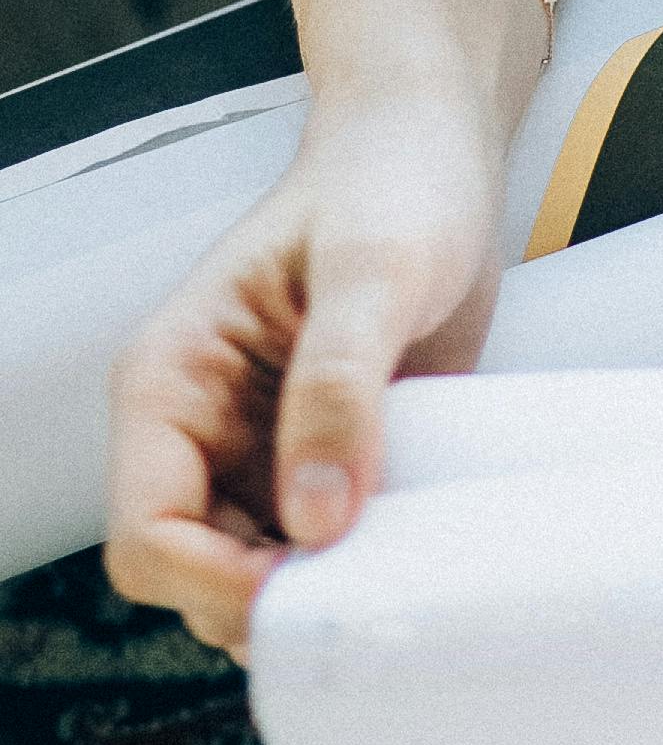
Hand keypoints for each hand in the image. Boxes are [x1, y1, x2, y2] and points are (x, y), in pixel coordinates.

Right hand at [103, 83, 506, 657]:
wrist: (435, 148)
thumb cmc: (392, 180)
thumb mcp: (374, 269)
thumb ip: (339, 383)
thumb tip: (315, 517)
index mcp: (171, 379)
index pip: (146, 531)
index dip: (211, 576)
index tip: (302, 573)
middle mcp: (199, 430)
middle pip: (192, 576)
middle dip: (264, 597)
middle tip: (358, 579)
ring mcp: (256, 452)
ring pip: (249, 577)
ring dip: (310, 591)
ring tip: (389, 555)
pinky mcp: (315, 462)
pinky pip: (311, 550)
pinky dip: (348, 567)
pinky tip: (403, 541)